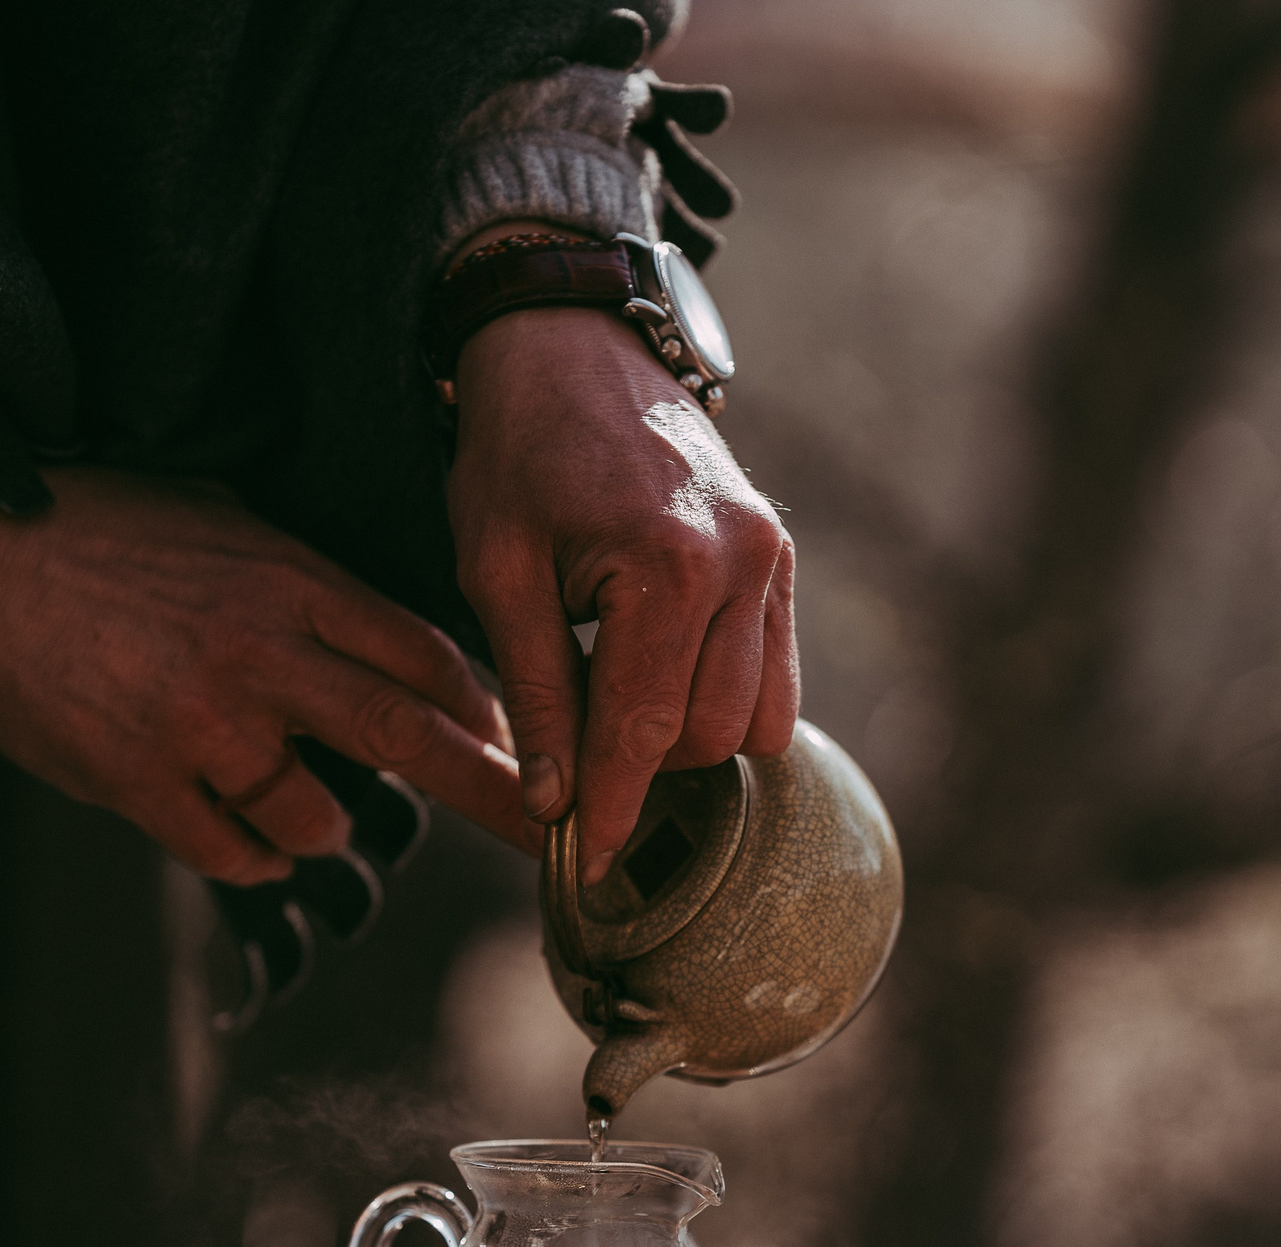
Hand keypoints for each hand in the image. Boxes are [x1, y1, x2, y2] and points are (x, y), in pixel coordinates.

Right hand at [0, 416, 535, 884]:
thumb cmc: (93, 528)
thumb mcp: (224, 524)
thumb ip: (307, 588)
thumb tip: (392, 643)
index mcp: (291, 582)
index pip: (428, 657)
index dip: (488, 711)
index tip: (519, 745)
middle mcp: (262, 656)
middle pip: (413, 740)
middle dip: (495, 795)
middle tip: (547, 836)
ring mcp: (200, 725)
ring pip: (318, 819)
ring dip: (328, 829)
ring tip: (308, 813)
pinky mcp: (137, 781)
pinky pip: (232, 854)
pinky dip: (253, 857)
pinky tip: (246, 840)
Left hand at [448, 301, 797, 883]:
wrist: (571, 345)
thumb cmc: (517, 452)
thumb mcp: (497, 573)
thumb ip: (535, 693)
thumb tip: (555, 804)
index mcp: (665, 566)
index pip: (641, 730)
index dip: (612, 809)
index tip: (587, 868)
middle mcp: (741, 564)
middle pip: (706, 736)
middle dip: (641, 769)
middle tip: (575, 760)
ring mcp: (773, 558)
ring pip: (754, 718)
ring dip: (687, 740)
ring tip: (616, 713)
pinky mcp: (782, 556)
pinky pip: (776, 675)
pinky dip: (726, 702)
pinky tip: (664, 686)